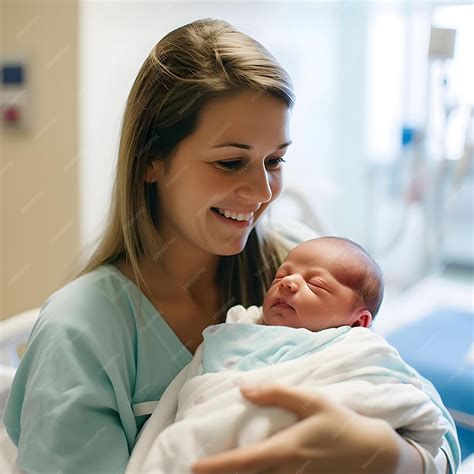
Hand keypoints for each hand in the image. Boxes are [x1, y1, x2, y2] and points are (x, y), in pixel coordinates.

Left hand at [191, 383, 401, 473]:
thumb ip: (277, 394)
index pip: (243, 462)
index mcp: (285, 450)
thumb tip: (244, 388)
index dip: (217, 466)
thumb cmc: (342, 424)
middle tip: (201, 469)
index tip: (194, 467)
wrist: (375, 454)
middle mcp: (287, 472)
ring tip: (219, 468)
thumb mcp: (313, 401)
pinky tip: (250, 468)